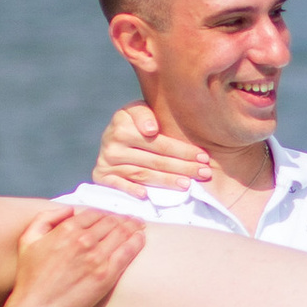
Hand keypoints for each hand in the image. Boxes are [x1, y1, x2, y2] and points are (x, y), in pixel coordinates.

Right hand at [0, 206, 145, 306]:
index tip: (112, 216)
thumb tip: (69, 210)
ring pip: (122, 233)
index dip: (105, 213)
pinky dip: (136, 241)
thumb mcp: (28, 239)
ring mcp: (97, 257)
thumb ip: (46, 218)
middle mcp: (84, 240)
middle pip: (111, 222)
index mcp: (66, 229)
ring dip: (133, 226)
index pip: (94, 214)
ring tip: (140, 225)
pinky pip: (127, 252)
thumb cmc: (30, 276)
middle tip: (132, 219)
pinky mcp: (106, 274)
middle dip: (122, 218)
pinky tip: (141, 238)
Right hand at [95, 102, 215, 194]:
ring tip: (188, 185)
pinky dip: (132, 190)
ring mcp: (107, 161)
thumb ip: (146, 114)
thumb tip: (151, 130)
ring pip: (143, 174)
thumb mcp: (139, 110)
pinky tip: (147, 196)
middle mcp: (112, 144)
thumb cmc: (136, 122)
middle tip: (204, 172)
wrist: (112, 135)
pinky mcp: (101, 176)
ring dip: (167, 181)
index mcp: (123, 125)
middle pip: (156, 160)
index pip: (160, 143)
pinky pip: (119, 185)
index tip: (203, 156)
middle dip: (183, 167)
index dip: (183, 150)